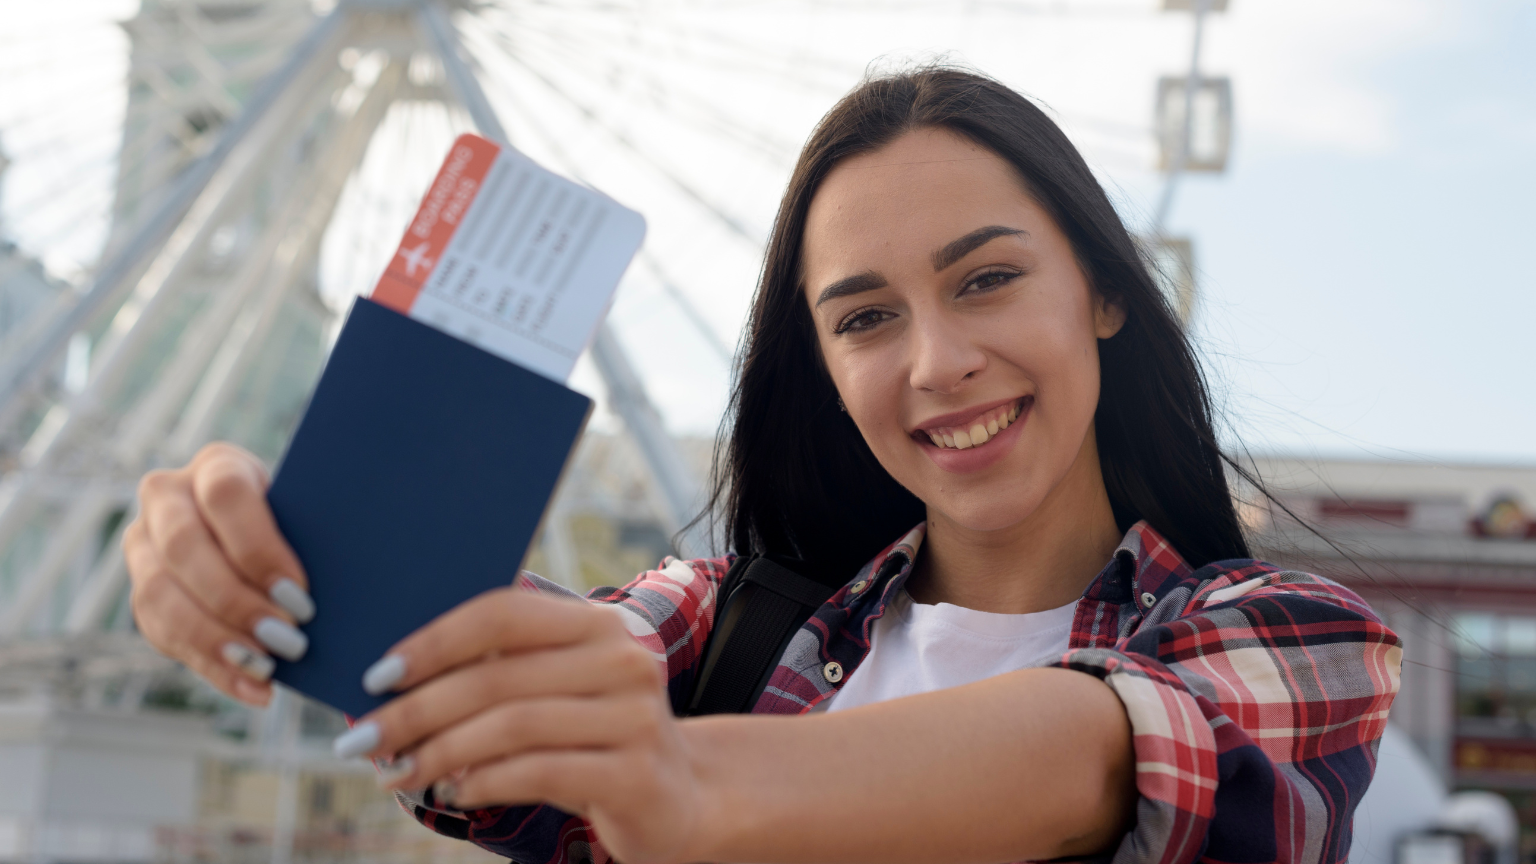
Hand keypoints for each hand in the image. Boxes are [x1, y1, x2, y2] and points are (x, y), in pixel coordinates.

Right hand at [124, 442, 314, 705]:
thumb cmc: (305, 523)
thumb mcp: (311, 514)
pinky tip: (256, 689)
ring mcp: (144, 545)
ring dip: (217, 639)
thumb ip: (318, 535)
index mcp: (217, 465)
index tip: (300, 593)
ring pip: (160, 594)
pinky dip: (214, 668)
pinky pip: (164, 635)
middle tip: (289, 640)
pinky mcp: (142, 593)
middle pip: (185, 548)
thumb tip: (346, 580)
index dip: (259, 548)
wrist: (269, 536)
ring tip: (269, 668)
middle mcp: (167, 497)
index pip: (226, 495)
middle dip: (238, 602)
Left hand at [336, 588, 707, 863]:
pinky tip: (454, 793)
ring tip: (398, 773)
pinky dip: (483, 783)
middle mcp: (623, 659)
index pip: (504, 613)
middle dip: (416, 710)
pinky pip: (538, 772)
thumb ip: (502, 671)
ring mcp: (635, 716)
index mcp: (599, 623)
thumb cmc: (593, 738)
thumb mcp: (559, 690)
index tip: (377, 676)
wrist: (681, 798)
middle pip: (498, 676)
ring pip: (512, 726)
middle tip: (363, 741)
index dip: (434, 641)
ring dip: (440, 752)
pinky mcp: (635, 774)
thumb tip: (393, 681)